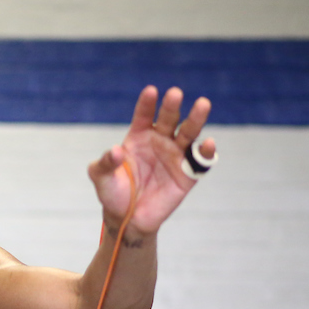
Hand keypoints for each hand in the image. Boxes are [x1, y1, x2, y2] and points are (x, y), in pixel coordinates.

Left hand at [88, 85, 216, 235]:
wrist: (127, 218)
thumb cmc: (113, 193)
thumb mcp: (101, 178)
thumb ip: (104, 163)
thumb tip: (115, 151)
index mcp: (138, 137)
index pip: (143, 115)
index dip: (147, 104)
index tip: (150, 91)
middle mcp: (159, 141)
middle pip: (168, 120)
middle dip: (171, 107)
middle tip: (174, 93)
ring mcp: (175, 156)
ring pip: (188, 133)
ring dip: (195, 119)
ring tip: (202, 104)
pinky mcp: (188, 175)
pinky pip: (200, 161)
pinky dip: (206, 152)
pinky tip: (208, 143)